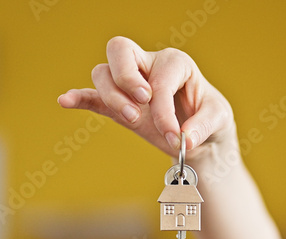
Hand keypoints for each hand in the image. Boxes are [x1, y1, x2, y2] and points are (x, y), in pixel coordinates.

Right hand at [57, 36, 233, 156]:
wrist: (200, 135)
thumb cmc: (210, 118)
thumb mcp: (219, 119)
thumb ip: (204, 126)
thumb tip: (185, 139)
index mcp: (175, 63)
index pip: (160, 79)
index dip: (164, 110)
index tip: (175, 137)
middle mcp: (148, 65)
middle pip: (120, 51)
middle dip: (126, 77)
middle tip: (142, 103)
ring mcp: (128, 84)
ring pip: (103, 74)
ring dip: (111, 96)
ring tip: (132, 118)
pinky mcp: (117, 104)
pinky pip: (91, 96)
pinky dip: (79, 98)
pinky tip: (66, 102)